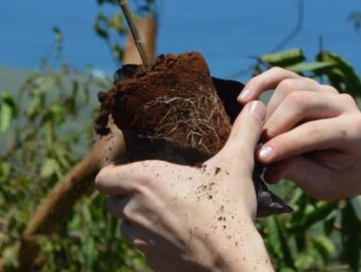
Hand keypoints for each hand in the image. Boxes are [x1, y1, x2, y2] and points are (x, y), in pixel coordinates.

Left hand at [95, 101, 271, 271]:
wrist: (230, 261)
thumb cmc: (228, 207)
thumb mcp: (237, 163)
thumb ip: (244, 130)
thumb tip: (256, 105)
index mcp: (145, 180)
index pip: (104, 177)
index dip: (114, 173)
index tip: (132, 170)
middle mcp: (134, 210)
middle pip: (113, 202)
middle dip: (127, 196)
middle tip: (154, 188)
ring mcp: (141, 240)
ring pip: (126, 227)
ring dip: (139, 220)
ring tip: (167, 212)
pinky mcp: (151, 262)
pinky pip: (144, 249)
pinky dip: (155, 242)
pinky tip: (180, 235)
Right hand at [238, 67, 360, 200]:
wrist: (356, 160)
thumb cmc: (339, 176)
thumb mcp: (322, 183)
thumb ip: (297, 170)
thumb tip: (266, 163)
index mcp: (355, 129)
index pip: (314, 131)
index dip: (285, 144)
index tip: (260, 160)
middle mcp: (344, 103)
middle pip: (300, 101)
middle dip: (273, 127)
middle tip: (256, 151)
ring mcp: (326, 90)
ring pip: (289, 87)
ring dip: (267, 113)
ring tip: (256, 138)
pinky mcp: (309, 84)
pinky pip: (282, 76)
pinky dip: (261, 83)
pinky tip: (244, 100)